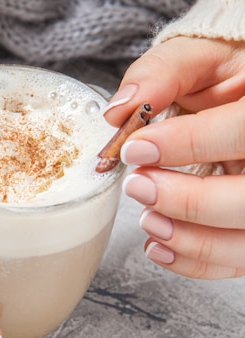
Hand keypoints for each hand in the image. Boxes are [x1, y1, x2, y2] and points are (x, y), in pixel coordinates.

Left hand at [104, 37, 244, 278]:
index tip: (136, 149)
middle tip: (137, 187)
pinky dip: (194, 261)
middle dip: (187, 201)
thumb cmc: (222, 80)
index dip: (190, 143)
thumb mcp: (198, 60)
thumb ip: (162, 74)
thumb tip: (121, 109)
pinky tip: (160, 244)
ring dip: (190, 240)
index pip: (244, 131)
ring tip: (147, 220)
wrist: (240, 101)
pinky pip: (237, 261)